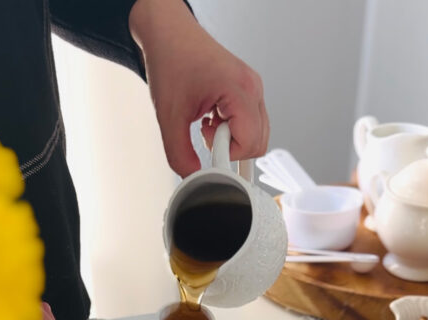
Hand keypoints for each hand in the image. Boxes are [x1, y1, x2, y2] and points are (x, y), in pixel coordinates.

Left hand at [130, 0, 268, 176]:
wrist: (168, 33)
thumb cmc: (171, 60)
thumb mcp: (168, 116)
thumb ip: (180, 154)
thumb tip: (194, 178)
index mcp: (239, 89)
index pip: (251, 142)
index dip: (229, 156)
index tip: (209, 154)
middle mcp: (252, 87)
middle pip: (259, 142)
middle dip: (231, 149)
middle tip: (206, 136)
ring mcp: (253, 87)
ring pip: (257, 134)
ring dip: (231, 139)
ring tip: (208, 125)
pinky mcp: (248, 89)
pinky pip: (251, 123)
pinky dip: (232, 129)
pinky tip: (213, 119)